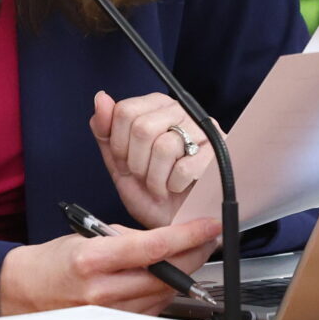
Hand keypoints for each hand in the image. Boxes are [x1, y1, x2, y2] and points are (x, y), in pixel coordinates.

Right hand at [0, 218, 220, 315]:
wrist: (24, 293)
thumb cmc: (53, 262)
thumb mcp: (86, 236)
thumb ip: (127, 238)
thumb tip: (167, 238)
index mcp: (92, 259)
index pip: (153, 247)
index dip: (187, 237)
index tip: (208, 227)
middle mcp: (101, 290)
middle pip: (166, 275)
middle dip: (194, 255)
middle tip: (208, 240)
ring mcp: (108, 314)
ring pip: (163, 295)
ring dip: (183, 275)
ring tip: (189, 256)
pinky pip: (151, 309)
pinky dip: (164, 292)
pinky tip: (166, 279)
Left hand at [89, 90, 220, 228]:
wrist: (175, 222)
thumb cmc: (149, 191)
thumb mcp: (119, 163)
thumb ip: (105, 131)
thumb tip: (101, 97)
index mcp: (155, 107)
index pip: (125, 111)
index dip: (119, 144)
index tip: (125, 161)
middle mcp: (180, 111)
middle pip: (143, 128)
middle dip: (136, 162)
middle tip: (144, 176)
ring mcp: (202, 130)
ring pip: (164, 147)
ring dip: (155, 178)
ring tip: (160, 185)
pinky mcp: (217, 153)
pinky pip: (185, 167)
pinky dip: (174, 185)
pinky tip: (176, 187)